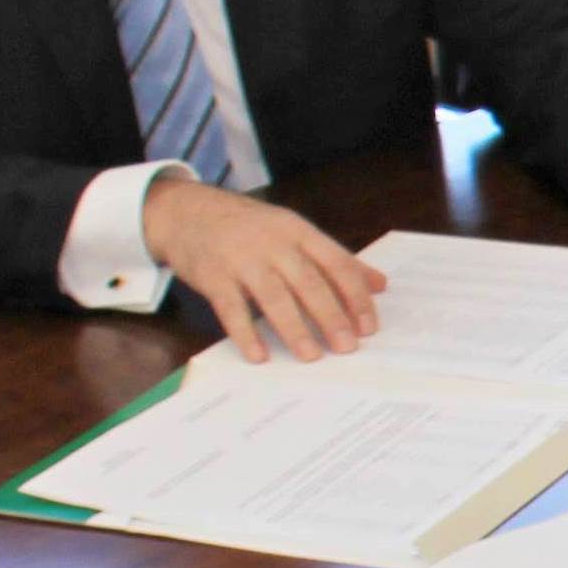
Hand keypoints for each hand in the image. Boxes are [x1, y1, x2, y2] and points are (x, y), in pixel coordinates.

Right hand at [141, 176, 387, 359]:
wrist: (187, 211)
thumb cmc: (250, 228)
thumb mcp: (294, 232)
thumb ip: (335, 259)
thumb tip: (380, 284)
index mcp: (299, 232)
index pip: (337, 263)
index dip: (355, 295)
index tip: (369, 327)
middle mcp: (273, 243)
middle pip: (308, 281)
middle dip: (331, 315)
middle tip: (347, 347)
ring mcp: (242, 258)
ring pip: (273, 295)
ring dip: (294, 328)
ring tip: (311, 356)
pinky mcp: (213, 275)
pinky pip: (231, 308)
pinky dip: (246, 333)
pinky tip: (259, 356)